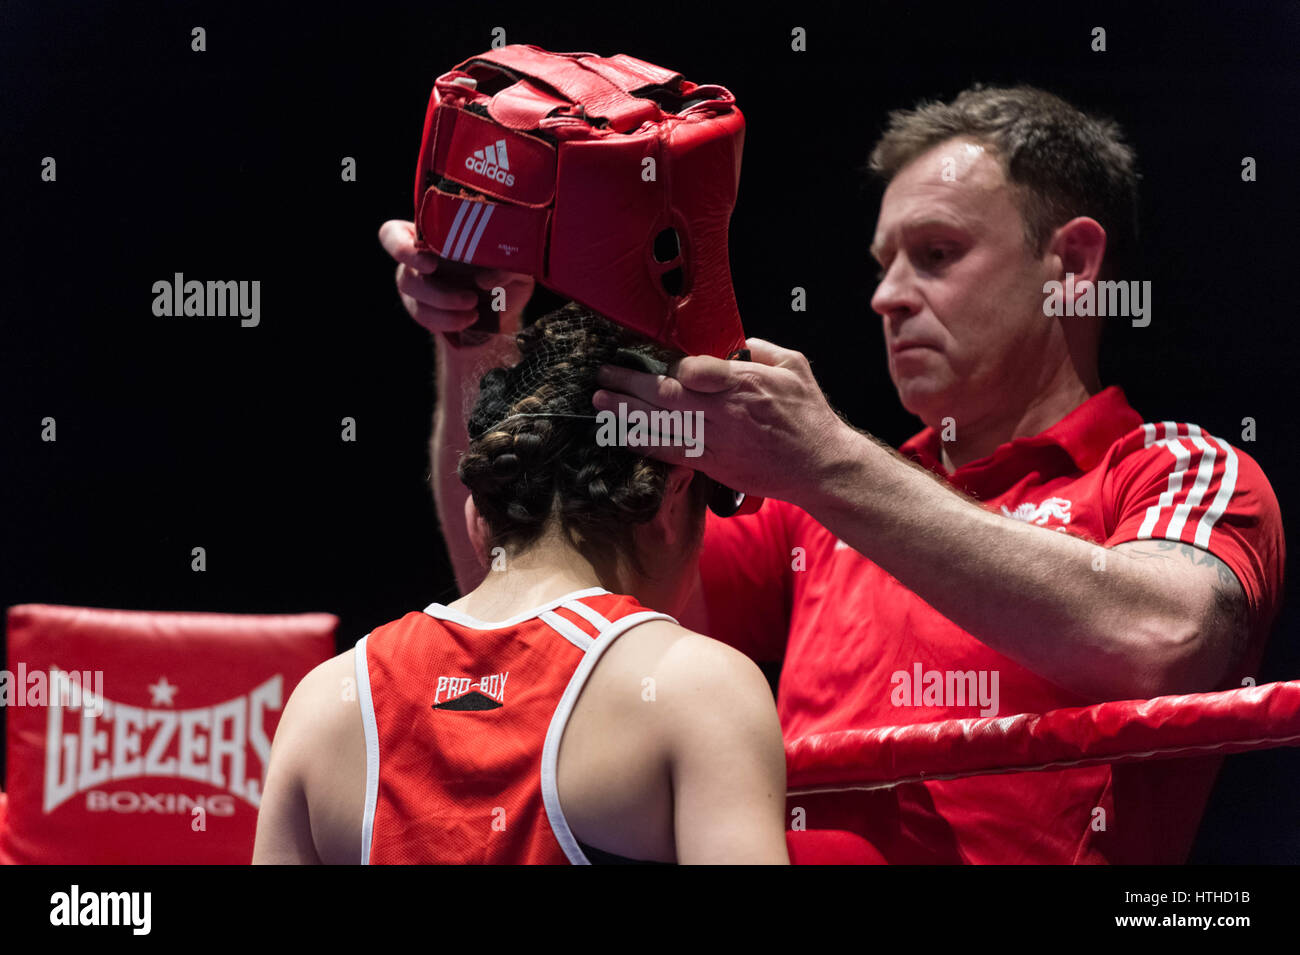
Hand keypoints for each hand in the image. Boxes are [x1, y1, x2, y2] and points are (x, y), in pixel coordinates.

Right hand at [377, 219, 533, 340]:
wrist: (502, 305)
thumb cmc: (505, 271)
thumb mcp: (515, 264)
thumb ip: (507, 264)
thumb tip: (486, 278)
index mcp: (430, 233)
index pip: (392, 234)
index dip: (399, 246)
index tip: (430, 262)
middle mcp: (416, 258)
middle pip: (405, 270)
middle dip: (434, 288)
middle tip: (468, 297)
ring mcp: (415, 285)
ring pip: (414, 296)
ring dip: (445, 304)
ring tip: (473, 307)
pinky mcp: (422, 310)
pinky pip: (424, 317)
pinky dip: (448, 321)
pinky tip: (469, 319)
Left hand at [592, 338, 852, 504]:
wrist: (820, 466)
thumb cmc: (809, 416)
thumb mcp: (795, 366)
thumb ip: (762, 348)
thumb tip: (737, 341)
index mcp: (743, 382)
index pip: (693, 370)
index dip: (669, 367)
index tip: (654, 362)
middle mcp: (724, 411)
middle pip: (665, 396)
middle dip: (629, 383)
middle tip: (603, 375)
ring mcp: (716, 440)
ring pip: (661, 424)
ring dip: (625, 413)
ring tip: (599, 402)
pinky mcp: (712, 464)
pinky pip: (670, 452)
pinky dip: (643, 443)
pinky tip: (621, 435)